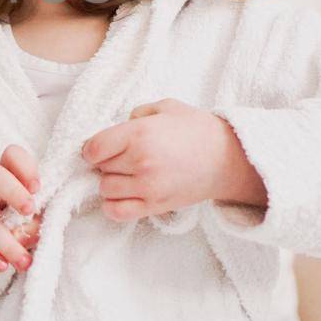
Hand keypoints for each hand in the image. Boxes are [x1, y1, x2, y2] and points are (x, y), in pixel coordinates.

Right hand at [0, 144, 43, 274]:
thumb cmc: (0, 225)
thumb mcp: (18, 219)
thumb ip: (30, 221)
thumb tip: (36, 231)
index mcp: (3, 178)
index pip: (12, 157)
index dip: (26, 167)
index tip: (38, 189)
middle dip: (14, 192)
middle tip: (30, 211)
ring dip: (9, 245)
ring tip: (24, 262)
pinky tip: (2, 265)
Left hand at [80, 98, 256, 220]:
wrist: (228, 158)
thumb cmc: (197, 129)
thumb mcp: (165, 107)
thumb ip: (137, 114)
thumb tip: (118, 128)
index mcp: (138, 134)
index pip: (93, 148)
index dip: (92, 148)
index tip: (101, 147)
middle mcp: (140, 161)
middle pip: (99, 168)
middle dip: (105, 163)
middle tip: (121, 159)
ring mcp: (147, 186)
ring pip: (105, 189)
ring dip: (110, 182)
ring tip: (126, 175)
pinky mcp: (155, 206)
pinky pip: (117, 212)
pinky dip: (113, 205)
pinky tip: (124, 194)